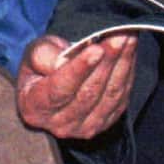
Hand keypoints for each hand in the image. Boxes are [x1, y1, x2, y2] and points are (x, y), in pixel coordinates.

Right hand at [17, 32, 136, 140]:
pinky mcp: (105, 122)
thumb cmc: (41, 66)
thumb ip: (42, 56)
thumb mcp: (34, 53)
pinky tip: (129, 51)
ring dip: (121, 64)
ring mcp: (84, 127)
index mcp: (35, 107)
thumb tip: (61, 62)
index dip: (79, 70)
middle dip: (106, 62)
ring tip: (128, 39)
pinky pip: (121, 97)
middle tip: (119, 36)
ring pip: (108, 96)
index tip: (96, 49)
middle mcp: (59, 124)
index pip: (59, 90)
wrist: (55, 82)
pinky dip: (127, 72)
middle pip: (88, 93)